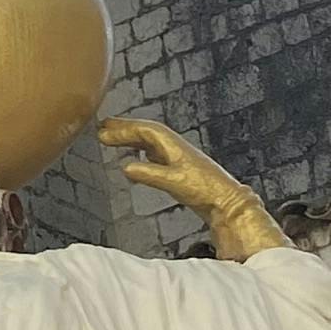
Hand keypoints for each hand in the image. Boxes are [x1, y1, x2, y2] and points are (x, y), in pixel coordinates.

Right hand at [97, 114, 285, 261]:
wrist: (227, 202)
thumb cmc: (205, 191)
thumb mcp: (174, 182)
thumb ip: (149, 174)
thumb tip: (125, 167)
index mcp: (174, 146)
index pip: (145, 131)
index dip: (124, 129)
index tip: (104, 131)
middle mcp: (175, 148)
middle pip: (146, 132)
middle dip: (124, 128)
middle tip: (103, 127)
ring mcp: (177, 157)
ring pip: (150, 142)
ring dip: (131, 139)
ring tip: (113, 139)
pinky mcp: (179, 168)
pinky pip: (155, 153)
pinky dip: (141, 152)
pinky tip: (136, 159)